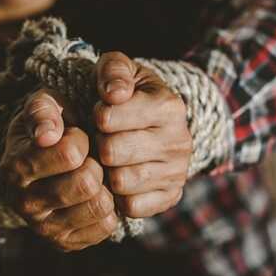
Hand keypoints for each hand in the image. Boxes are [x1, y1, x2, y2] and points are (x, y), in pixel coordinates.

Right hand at [1, 89, 117, 250]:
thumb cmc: (50, 128)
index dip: (82, 139)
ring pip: (98, 206)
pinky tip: (95, 195)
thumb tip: (47, 135)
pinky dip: (109, 208)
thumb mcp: (44, 106)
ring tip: (93, 175)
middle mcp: (23, 203)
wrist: (42, 161)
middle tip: (89, 158)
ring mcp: (43, 228)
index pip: (71, 153)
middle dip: (96, 164)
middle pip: (87, 183)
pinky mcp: (64, 243)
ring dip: (105, 187)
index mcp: (15, 166)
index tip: (76, 137)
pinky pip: (106, 226)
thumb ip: (43, 111)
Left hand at [93, 52, 192, 217]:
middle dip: (99, 143)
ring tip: (111, 156)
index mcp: (168, 106)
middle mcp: (180, 141)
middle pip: (111, 152)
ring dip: (107, 170)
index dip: (96, 115)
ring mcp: (178, 172)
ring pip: (120, 182)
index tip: (102, 112)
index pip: (107, 119)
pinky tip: (120, 176)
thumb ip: (113, 70)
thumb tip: (114, 95)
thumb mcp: (119, 68)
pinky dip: (119, 196)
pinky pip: (131, 207)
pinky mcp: (171, 197)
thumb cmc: (128, 92)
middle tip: (104, 136)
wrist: (154, 119)